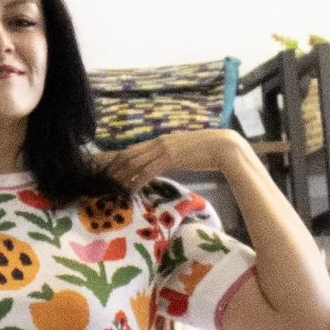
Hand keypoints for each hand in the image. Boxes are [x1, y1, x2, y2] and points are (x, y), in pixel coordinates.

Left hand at [104, 124, 244, 192]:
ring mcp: (163, 149)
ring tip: (113, 188)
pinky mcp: (170, 159)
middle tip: (106, 182)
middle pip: (129, 154)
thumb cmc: (209, 150)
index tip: (112, 171)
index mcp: (162, 139)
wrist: (223, 147)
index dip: (120, 160)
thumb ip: (172, 154)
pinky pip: (147, 171)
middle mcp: (159, 142)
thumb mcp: (185, 150)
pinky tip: (130, 189)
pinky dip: (136, 181)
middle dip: (115, 169)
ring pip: (134, 163)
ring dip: (122, 176)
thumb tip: (166, 163)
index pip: (134, 149)